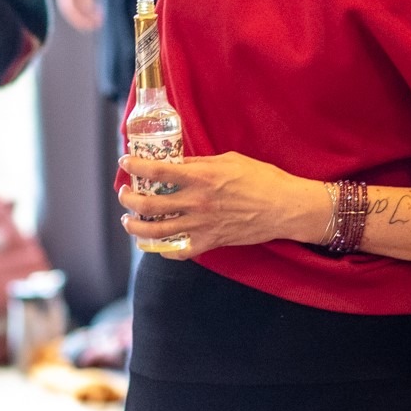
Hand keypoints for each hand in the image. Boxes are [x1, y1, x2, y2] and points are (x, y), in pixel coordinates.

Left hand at [117, 150, 320, 256]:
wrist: (285, 207)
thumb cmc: (262, 179)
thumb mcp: (230, 160)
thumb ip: (201, 163)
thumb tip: (178, 163)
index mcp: (201, 177)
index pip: (156, 170)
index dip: (135, 166)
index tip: (125, 161)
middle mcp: (196, 202)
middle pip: (148, 204)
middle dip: (129, 198)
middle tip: (125, 193)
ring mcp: (201, 225)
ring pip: (155, 231)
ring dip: (135, 226)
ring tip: (129, 220)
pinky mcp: (210, 242)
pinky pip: (178, 251)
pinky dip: (163, 249)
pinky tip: (158, 243)